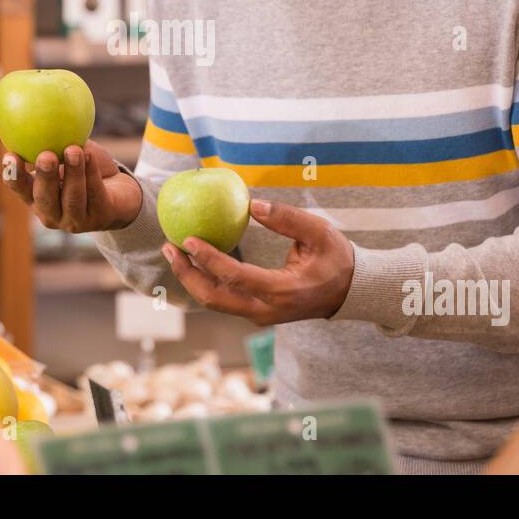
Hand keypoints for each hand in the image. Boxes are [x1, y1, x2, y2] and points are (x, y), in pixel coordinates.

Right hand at [1, 141, 142, 232]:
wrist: (120, 191)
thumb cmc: (85, 168)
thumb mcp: (66, 153)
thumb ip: (51, 140)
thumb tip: (34, 110)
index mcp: (36, 198)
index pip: (20, 189)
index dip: (13, 175)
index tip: (10, 155)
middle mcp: (52, 214)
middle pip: (44, 198)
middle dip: (45, 176)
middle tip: (46, 155)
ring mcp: (76, 220)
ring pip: (72, 198)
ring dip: (73, 172)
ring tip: (74, 149)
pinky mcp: (101, 217)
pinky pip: (95, 194)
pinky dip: (91, 173)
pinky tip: (90, 156)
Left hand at [161, 198, 354, 325]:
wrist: (349, 292)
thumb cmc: (336, 259)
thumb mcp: (320, 232)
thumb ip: (287, 219)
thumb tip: (252, 204)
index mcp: (282, 291)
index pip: (236, 277)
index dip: (209, 259)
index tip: (188, 239)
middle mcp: (266, 310)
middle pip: (214, 298)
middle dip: (187, 273)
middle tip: (169, 246)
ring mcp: (259, 315)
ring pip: (215, 302)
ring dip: (191, 278)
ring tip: (174, 252)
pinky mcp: (255, 311)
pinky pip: (223, 299)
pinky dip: (204, 281)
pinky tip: (193, 260)